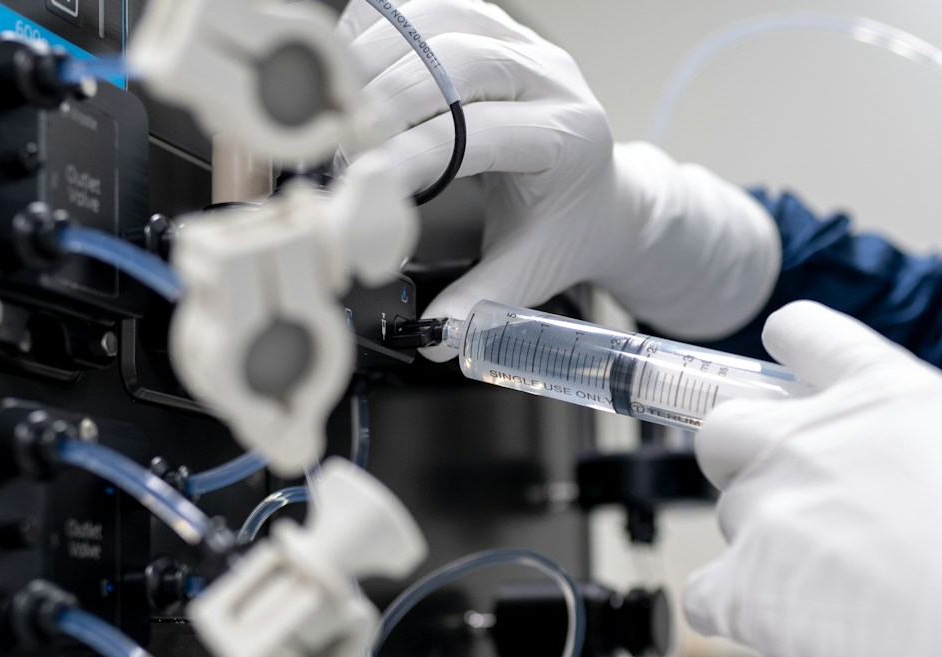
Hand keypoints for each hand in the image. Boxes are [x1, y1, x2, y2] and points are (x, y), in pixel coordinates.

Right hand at [337, 0, 778, 350]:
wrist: (604, 194)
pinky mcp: (497, 26)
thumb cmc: (563, 230)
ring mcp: (526, 43)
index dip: (411, 156)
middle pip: (456, 62)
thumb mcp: (531, 273)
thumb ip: (483, 304)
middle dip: (387, 100)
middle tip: (338, 142)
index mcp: (569, 139)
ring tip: (338, 105)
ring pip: (441, 20)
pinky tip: (353, 66)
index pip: (477, 134)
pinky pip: (433, 4)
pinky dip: (386, 27)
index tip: (362, 185)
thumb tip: (436, 338)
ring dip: (378, 57)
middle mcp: (554, 78)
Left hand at [686, 301, 941, 656]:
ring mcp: (773, 514)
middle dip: (746, 455)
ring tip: (826, 589)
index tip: (786, 370)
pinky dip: (734, 613)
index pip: (803, 335)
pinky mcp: (749, 593)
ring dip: (761, 546)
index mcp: (889, 392)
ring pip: (727, 515)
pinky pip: (704, 595)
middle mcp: (814, 440)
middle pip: (725, 425)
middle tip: (794, 498)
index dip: (790, 353)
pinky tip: (783, 631)